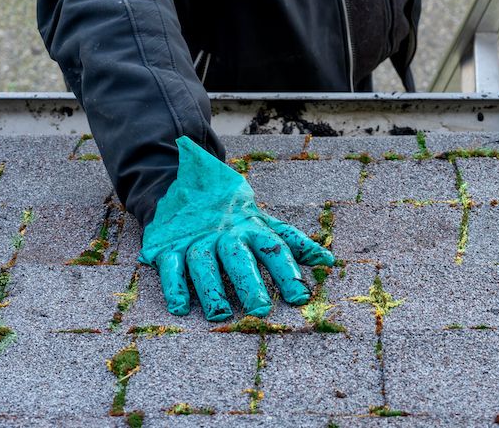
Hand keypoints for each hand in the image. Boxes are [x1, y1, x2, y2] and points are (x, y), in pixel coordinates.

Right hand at [139, 136, 334, 320]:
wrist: (182, 182)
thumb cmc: (232, 213)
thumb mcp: (263, 222)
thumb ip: (292, 242)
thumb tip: (329, 260)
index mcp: (252, 228)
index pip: (274, 249)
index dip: (288, 272)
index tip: (300, 297)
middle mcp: (225, 234)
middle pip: (239, 258)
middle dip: (250, 283)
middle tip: (261, 309)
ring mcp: (196, 240)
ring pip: (204, 264)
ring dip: (212, 290)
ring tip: (221, 315)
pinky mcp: (168, 246)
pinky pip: (170, 266)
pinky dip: (174, 285)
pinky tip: (180, 307)